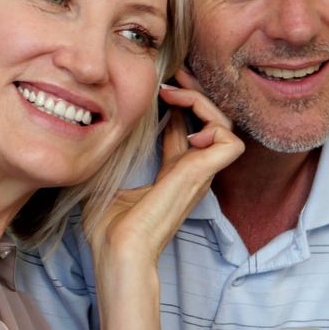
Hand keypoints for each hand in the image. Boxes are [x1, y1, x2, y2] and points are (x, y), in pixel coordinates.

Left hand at [90, 70, 241, 329]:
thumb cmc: (110, 229)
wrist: (117, 251)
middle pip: (211, 120)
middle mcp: (191, 171)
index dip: (178, 103)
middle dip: (195, 93)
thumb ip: (114, 159)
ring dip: (204, 103)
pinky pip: (230, 142)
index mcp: (172, 173)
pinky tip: (187, 127)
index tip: (159, 85)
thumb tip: (98, 138)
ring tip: (175, 95)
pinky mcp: (200, 176)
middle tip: (171, 78)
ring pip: (225, 125)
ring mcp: (198, 174)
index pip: (186, 128)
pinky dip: (215, 126)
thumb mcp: (109, 181)